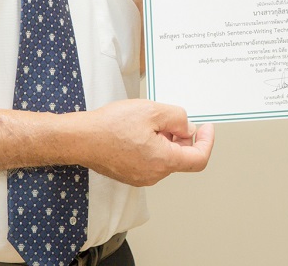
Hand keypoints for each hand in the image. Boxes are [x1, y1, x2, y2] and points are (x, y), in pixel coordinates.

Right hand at [78, 99, 214, 186]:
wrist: (80, 138)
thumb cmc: (110, 126)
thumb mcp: (152, 111)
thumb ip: (178, 118)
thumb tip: (188, 127)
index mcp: (163, 161)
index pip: (198, 159)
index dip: (207, 141)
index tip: (207, 127)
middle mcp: (154, 175)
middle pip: (181, 157)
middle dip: (182, 136)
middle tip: (169, 117)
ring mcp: (140, 177)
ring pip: (165, 158)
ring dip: (166, 139)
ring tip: (149, 121)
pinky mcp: (130, 174)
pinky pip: (151, 160)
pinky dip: (154, 145)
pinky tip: (139, 130)